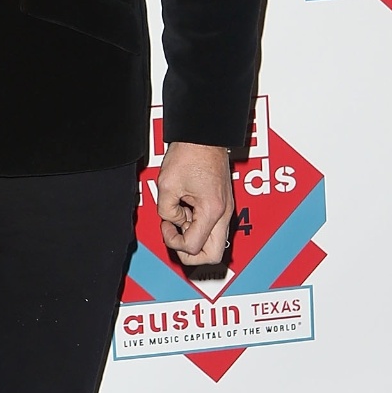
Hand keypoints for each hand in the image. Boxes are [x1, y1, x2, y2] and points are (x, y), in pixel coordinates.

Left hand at [156, 142, 233, 266]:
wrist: (204, 137)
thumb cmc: (190, 154)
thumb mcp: (167, 186)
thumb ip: (166, 211)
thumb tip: (172, 221)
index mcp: (211, 211)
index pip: (194, 247)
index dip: (174, 242)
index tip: (166, 226)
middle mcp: (223, 214)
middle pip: (213, 256)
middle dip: (190, 254)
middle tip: (176, 238)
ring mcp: (225, 210)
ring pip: (213, 243)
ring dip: (193, 238)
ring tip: (179, 219)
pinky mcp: (221, 205)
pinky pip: (211, 227)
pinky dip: (197, 226)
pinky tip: (185, 211)